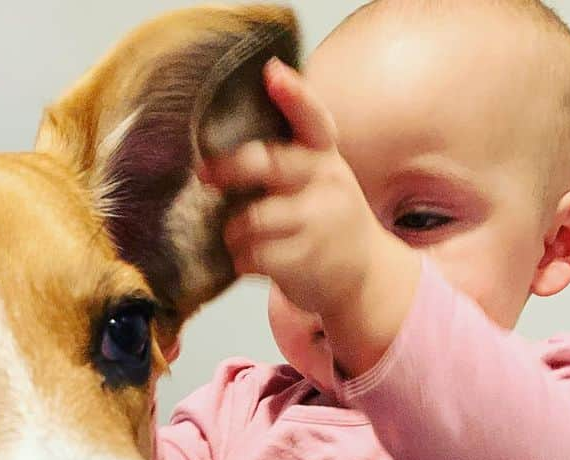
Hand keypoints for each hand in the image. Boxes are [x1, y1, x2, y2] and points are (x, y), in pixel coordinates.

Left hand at [199, 59, 420, 375]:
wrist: (364, 276)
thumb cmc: (326, 220)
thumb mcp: (321, 177)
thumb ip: (287, 158)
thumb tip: (221, 154)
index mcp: (325, 157)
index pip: (312, 119)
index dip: (293, 95)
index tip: (272, 73)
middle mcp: (325, 183)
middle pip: (268, 164)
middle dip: (230, 168)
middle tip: (205, 175)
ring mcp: (316, 223)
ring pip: (250, 219)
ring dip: (233, 231)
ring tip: (237, 236)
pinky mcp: (304, 260)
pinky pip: (252, 256)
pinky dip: (241, 260)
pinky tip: (250, 260)